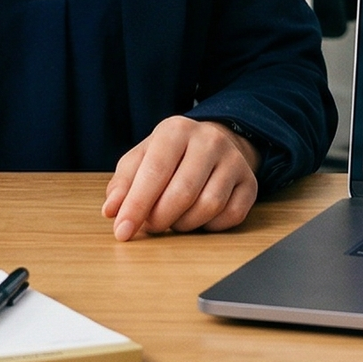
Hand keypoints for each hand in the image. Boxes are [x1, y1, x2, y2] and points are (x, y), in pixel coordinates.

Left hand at [102, 115, 259, 240]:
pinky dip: (210, 226)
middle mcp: (209, 140)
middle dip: (160, 218)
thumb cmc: (169, 156)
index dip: (136, 205)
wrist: (213, 144)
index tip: (122, 231)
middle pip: (182, 193)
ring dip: (184, 224)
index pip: (154, 171)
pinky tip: (199, 217)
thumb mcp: (141, 160)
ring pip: (208, 207)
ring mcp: (234, 160)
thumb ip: (123, 184)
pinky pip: (230, 216)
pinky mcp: (250, 182)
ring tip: (174, 218)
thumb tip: (112, 210)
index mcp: (176, 130)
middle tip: (151, 226)